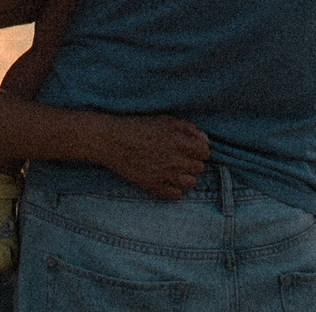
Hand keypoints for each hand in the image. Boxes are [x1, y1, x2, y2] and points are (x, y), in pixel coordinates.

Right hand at [94, 114, 210, 199]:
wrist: (111, 140)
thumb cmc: (137, 126)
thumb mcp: (164, 120)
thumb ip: (187, 128)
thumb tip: (204, 140)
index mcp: (178, 141)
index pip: (205, 152)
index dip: (199, 150)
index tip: (191, 149)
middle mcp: (174, 160)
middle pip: (199, 168)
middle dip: (192, 162)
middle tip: (180, 158)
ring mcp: (164, 175)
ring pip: (190, 183)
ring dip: (185, 176)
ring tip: (174, 170)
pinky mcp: (152, 186)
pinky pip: (175, 195)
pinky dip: (173, 189)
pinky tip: (166, 179)